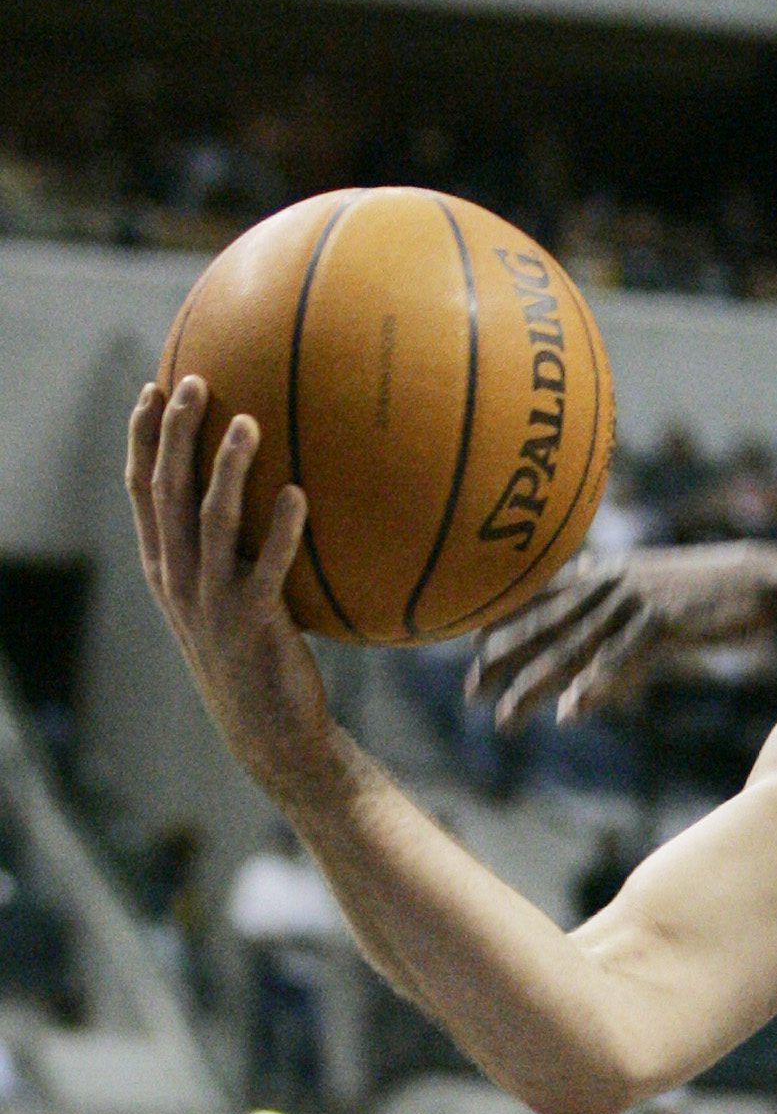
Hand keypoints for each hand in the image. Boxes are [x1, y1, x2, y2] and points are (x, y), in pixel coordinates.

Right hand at [127, 377, 331, 792]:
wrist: (269, 732)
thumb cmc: (256, 658)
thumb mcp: (227, 599)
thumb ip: (230, 551)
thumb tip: (269, 491)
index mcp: (164, 568)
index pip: (141, 490)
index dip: (142, 438)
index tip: (152, 388)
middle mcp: (178, 578)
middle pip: (165, 491)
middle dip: (174, 432)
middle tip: (193, 381)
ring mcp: (212, 601)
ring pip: (210, 521)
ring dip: (227, 468)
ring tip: (249, 422)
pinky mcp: (255, 622)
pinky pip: (268, 568)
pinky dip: (281, 530)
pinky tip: (298, 495)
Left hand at [465, 542, 776, 729]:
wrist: (759, 581)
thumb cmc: (706, 586)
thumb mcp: (651, 576)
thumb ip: (612, 581)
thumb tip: (582, 578)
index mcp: (602, 571)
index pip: (535, 596)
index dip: (499, 623)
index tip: (469, 654)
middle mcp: (608, 582)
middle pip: (541, 624)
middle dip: (501, 661)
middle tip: (470, 695)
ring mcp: (634, 602)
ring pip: (571, 648)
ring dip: (534, 687)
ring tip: (506, 719)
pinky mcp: (663, 623)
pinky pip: (618, 661)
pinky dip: (592, 688)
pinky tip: (569, 714)